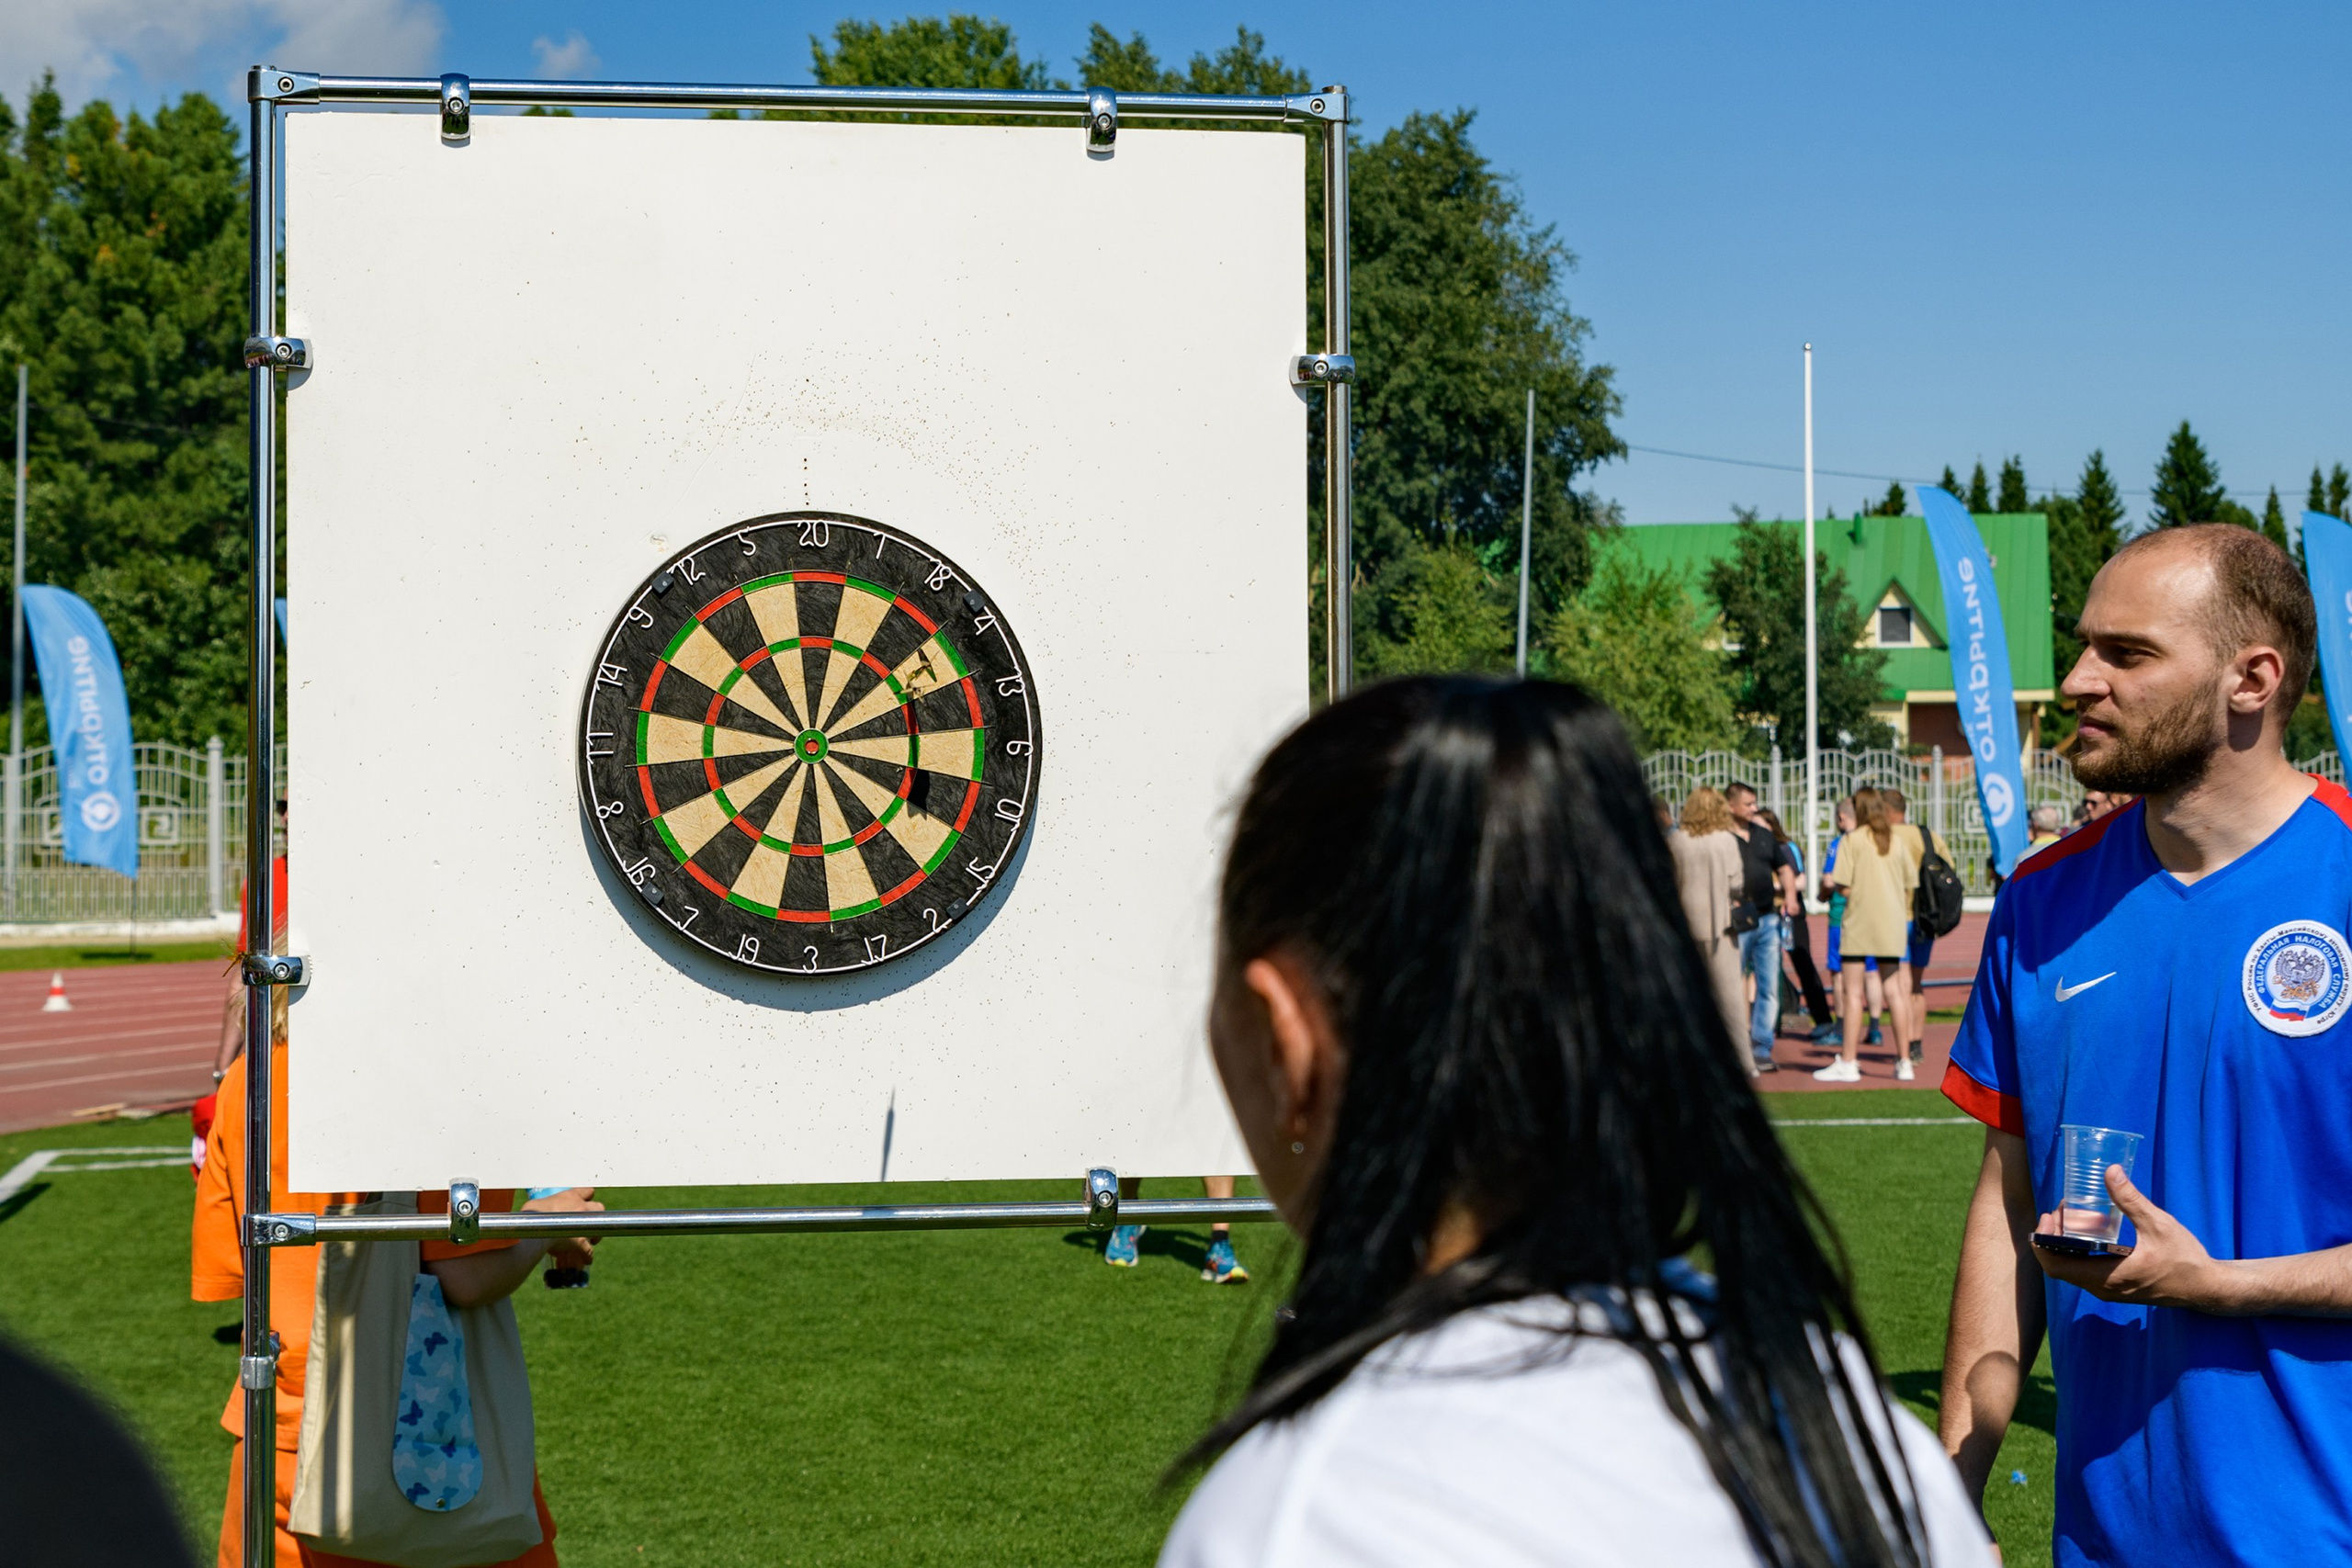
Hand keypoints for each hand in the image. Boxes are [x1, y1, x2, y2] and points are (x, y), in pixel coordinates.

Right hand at [522, 1185, 603, 1268]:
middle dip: (596, 1214)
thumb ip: (544, 1206)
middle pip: (599, 1208)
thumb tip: (538, 1212)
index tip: (582, 1202)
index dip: (586, 1197)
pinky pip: (589, 1251)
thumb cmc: (531, 1213)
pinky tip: (586, 1260)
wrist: (533, 1227)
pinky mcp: (581, 1242)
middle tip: (587, 1221)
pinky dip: (587, 1256)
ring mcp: (584, 1225)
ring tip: (588, 1239)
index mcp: (571, 1196)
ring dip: (594, 1235)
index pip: (587, 1191)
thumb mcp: (537, 1203)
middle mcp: (582, 1208)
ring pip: (599, 1229)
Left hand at [2031, 1167, 2243, 1312]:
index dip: (2042, 1241)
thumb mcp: (2158, 1224)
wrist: (2206, 1287)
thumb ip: (2131, 1199)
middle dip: (2052, 1238)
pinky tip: (2089, 1232)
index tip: (2047, 1216)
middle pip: (2059, 1267)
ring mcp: (2110, 1291)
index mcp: (2108, 1276)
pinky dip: (2078, 1253)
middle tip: (2060, 1211)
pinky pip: (2085, 1272)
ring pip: (2072, 1270)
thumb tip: (2109, 1171)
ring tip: (2072, 1217)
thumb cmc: (2185, 1259)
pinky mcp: (2117, 1288)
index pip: (2056, 1266)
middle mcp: (2103, 1288)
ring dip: (2065, 1245)